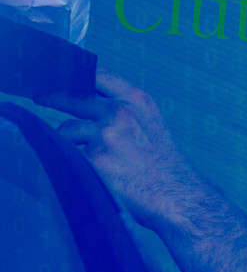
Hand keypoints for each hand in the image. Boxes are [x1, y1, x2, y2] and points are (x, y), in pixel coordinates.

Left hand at [35, 69, 203, 229]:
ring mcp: (104, 135)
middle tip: (42, 98)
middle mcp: (119, 112)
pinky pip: (68, 157)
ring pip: (66, 132)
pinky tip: (84, 174)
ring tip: (77, 158)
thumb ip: (126, 113)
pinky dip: (71, 165)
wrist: (178, 199)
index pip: (96, 75)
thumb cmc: (167, 170)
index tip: (59, 75)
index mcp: (137, 101)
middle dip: (54, 99)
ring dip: (66, 144)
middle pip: (73, 99)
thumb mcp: (153, 127)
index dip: (74, 73)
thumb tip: (89, 107)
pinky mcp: (92, 160)